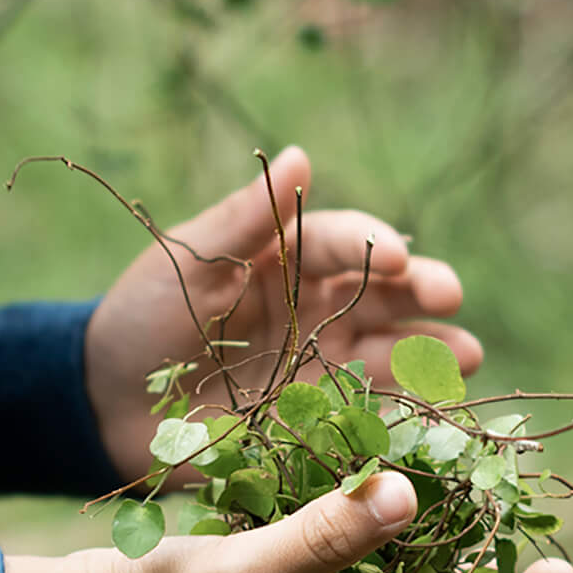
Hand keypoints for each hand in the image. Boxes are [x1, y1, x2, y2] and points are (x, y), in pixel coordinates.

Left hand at [83, 143, 480, 484]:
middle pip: (384, 295)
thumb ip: (245, 216)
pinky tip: (437, 411)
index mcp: (289, 256)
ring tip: (465, 357)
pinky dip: (404, 411)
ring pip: (389, 351)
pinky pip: (368, 411)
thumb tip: (300, 154)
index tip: (403, 258)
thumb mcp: (188, 261)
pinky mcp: (316, 418)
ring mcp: (321, 364)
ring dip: (429, 352)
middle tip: (450, 297)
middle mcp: (318, 307)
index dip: (377, 247)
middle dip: (422, 295)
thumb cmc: (144, 315)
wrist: (106, 399)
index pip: (345, 242)